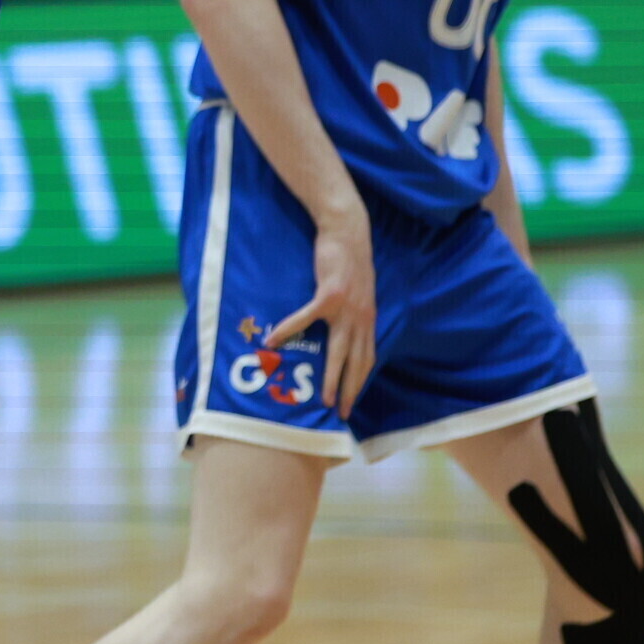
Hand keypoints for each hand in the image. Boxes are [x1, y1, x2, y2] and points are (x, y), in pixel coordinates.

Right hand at [264, 209, 376, 417]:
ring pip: (339, 351)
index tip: (352, 402)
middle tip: (341, 412)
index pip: (367, 358)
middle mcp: (361, 318)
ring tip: (323, 398)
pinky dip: (289, 330)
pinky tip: (274, 340)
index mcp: (368, 319)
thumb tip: (345, 329)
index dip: (360, 381)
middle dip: (350, 390)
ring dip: (332, 377)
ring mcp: (346, 308)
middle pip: (357, 362)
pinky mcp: (328, 295)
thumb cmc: (349, 259)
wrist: (348, 231)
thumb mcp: (359, 290)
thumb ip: (355, 311)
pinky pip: (305, 318)